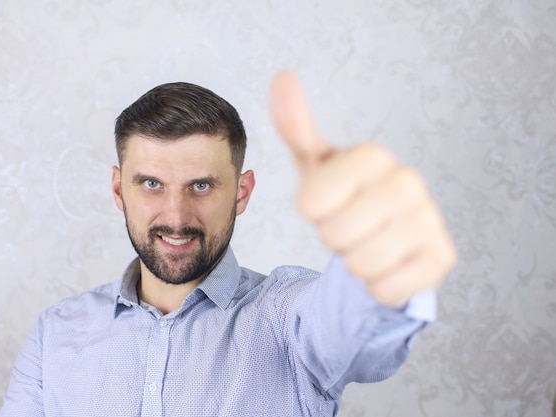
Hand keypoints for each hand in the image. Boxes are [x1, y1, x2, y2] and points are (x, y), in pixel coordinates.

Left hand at [270, 71, 456, 305]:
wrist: (384, 234)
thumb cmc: (344, 196)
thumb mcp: (315, 163)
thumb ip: (296, 126)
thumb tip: (282, 77)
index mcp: (372, 155)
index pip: (310, 202)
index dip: (312, 211)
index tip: (328, 201)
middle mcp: (409, 182)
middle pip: (335, 235)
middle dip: (334, 238)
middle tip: (349, 225)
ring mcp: (430, 220)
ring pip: (360, 264)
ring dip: (355, 263)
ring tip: (368, 242)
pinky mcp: (442, 257)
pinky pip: (385, 289)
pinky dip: (377, 286)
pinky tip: (389, 264)